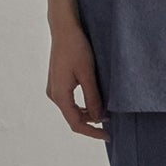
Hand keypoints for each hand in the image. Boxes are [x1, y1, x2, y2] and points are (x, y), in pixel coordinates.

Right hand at [47, 24, 108, 140]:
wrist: (64, 30)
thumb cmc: (76, 48)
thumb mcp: (87, 74)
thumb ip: (93, 97)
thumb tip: (99, 117)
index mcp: (60, 95)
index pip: (76, 123)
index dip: (92, 132)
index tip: (108, 135)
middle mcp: (54, 95)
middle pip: (73, 118)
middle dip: (91, 122)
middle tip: (111, 121)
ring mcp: (54, 88)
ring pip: (72, 109)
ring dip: (88, 113)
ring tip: (106, 111)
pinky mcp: (58, 82)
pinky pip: (70, 101)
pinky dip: (82, 105)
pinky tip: (95, 101)